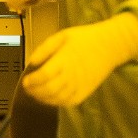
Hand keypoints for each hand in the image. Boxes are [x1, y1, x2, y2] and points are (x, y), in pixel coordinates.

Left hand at [22, 12, 137, 106]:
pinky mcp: (86, 91)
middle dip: (34, 91)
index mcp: (65, 59)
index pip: (44, 76)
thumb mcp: (63, 35)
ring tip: (37, 93)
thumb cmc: (86, 38)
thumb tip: (31, 62)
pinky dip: (56, 102)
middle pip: (49, 89)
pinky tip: (51, 97)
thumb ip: (45, 48)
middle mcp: (72, 74)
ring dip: (43, 98)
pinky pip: (68, 102)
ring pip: (57, 98)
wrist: (112, 44)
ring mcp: (80, 84)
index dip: (32, 81)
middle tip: (28, 88)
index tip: (25, 80)